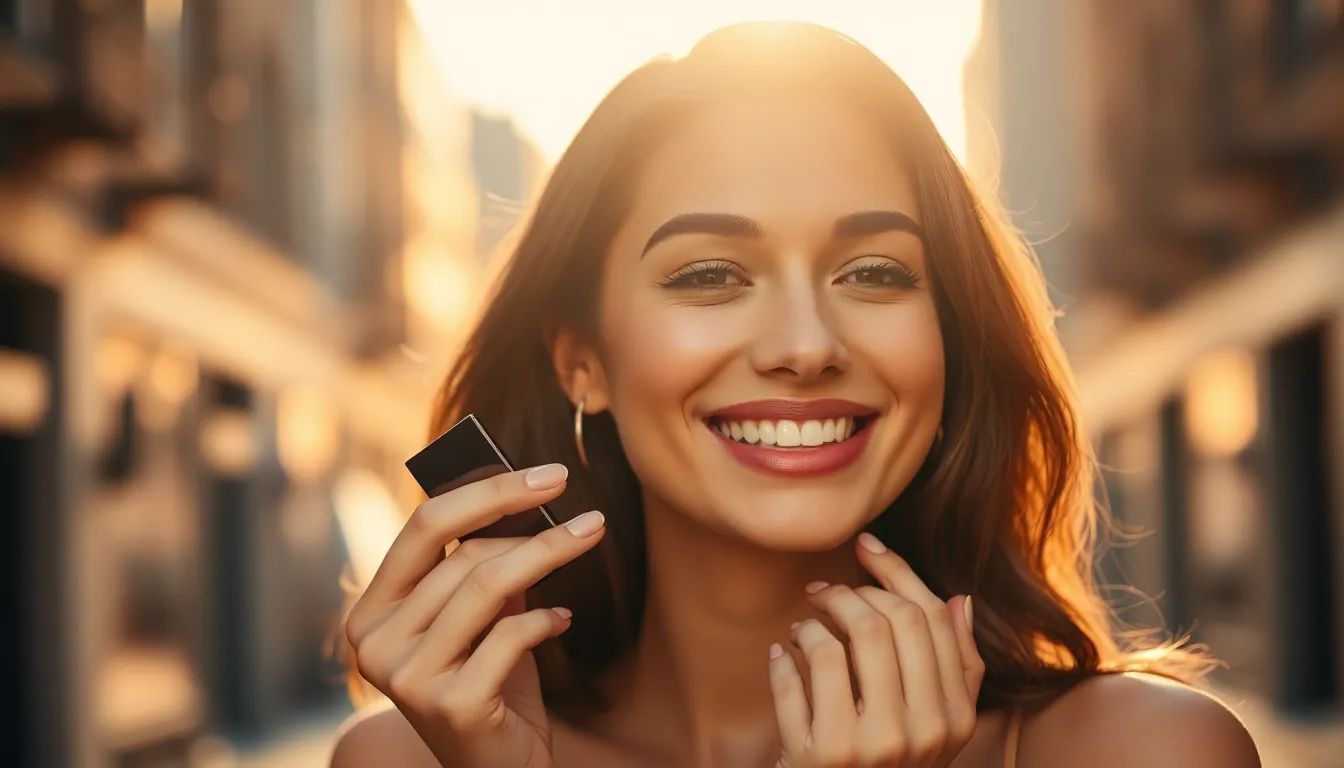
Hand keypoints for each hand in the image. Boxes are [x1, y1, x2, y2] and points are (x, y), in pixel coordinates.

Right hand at [344, 463, 604, 767]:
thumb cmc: (491, 686)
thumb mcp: (482, 619)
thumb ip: (486, 565)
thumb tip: (527, 495)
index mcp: (371, 612)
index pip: (423, 525)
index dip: (488, 491)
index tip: (549, 473)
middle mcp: (375, 643)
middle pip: (464, 554)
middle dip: (535, 526)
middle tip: (589, 515)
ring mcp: (407, 677)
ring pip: (490, 586)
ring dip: (551, 557)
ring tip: (589, 540)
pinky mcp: (450, 704)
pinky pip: (511, 635)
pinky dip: (546, 619)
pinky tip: (562, 618)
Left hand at [769, 533, 983, 767]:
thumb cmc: (885, 763)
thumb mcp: (934, 726)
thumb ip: (957, 668)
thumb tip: (960, 599)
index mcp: (955, 718)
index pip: (931, 618)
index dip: (896, 571)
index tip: (867, 547)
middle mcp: (920, 732)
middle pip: (887, 621)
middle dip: (848, 592)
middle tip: (822, 592)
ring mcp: (870, 746)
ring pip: (839, 642)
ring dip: (812, 621)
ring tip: (802, 628)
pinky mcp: (820, 755)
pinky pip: (796, 675)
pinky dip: (782, 657)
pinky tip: (780, 656)